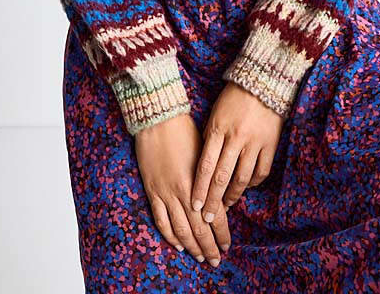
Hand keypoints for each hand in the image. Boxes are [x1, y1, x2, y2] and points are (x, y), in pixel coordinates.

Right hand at [134, 112, 230, 266]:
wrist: (158, 119)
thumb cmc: (185, 130)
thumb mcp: (205, 154)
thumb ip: (210, 179)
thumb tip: (219, 199)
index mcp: (201, 182)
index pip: (216, 216)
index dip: (222, 233)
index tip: (227, 245)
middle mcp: (184, 192)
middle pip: (199, 229)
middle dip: (209, 247)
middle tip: (215, 260)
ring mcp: (166, 193)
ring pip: (181, 230)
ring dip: (192, 247)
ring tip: (200, 257)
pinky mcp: (152, 191)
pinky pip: (161, 220)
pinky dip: (170, 236)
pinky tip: (178, 244)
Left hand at [191, 82, 283, 220]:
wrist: (263, 81)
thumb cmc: (233, 97)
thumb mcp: (215, 114)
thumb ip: (209, 138)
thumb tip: (203, 165)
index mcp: (218, 129)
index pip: (205, 166)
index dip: (199, 188)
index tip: (194, 206)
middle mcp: (235, 138)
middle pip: (221, 177)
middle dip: (212, 201)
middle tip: (207, 218)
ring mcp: (254, 142)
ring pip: (242, 179)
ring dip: (232, 197)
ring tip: (226, 207)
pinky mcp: (270, 144)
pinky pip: (261, 171)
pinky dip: (252, 183)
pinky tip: (245, 188)